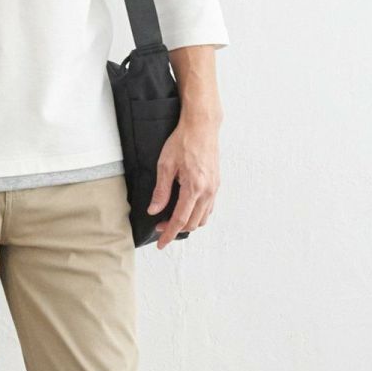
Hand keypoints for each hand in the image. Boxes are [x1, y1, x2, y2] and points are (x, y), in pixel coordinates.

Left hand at [147, 116, 220, 248]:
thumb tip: (155, 210)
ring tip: (173, 220)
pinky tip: (187, 209)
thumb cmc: (183, 141)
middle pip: (193, 223)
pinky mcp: (216, 183)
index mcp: (194, 187)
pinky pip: (209, 207)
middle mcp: (207, 190)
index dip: (169, 234)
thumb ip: (161, 191)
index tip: (161, 243)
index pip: (180, 219)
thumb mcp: (165, 165)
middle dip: (176, 230)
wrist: (202, 126)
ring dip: (188, 223)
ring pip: (203, 218)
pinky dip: (198, 214)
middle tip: (161, 227)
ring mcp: (214, 188)